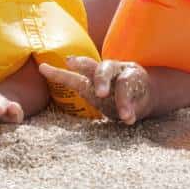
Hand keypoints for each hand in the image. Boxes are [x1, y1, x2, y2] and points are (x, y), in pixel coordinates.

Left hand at [38, 57, 152, 124]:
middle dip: (101, 80)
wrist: (146, 93)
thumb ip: (80, 84)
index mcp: (94, 73)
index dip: (61, 72)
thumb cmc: (113, 91)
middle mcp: (110, 70)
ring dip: (123, 99)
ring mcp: (126, 77)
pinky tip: (128, 119)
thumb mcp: (95, 90)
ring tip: (123, 114)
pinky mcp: (141, 87)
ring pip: (124, 83)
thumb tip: (52, 77)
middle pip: (103, 69)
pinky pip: (137, 99)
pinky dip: (132, 110)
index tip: (43, 69)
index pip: (76, 72)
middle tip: (101, 94)